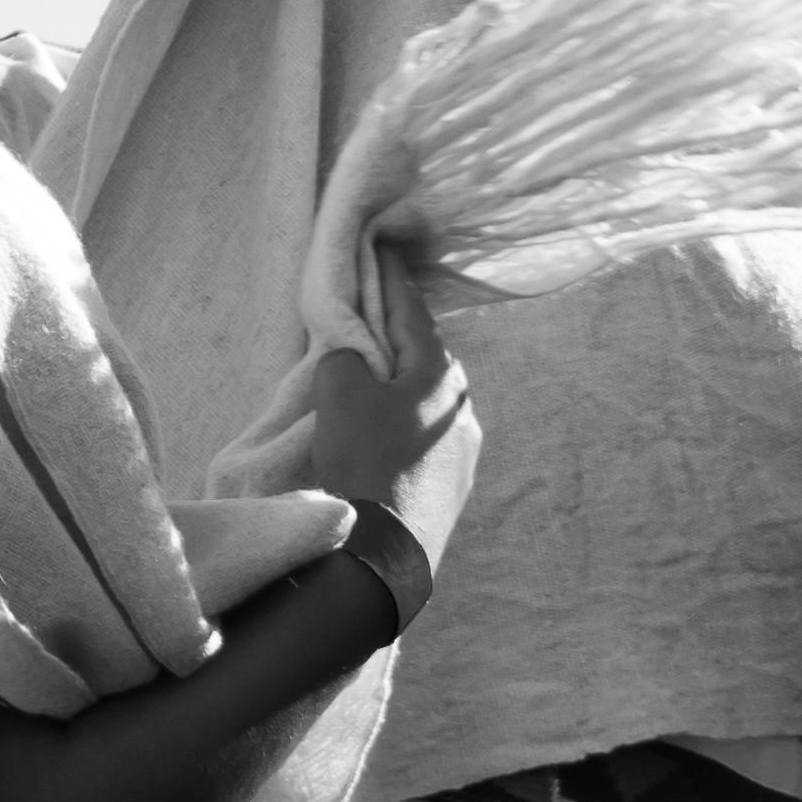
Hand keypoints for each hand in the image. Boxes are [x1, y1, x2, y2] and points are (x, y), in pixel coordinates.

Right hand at [299, 269, 478, 572]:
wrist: (381, 556)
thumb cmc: (362, 462)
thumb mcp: (338, 394)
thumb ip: (343, 358)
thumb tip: (352, 360)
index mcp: (441, 375)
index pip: (411, 311)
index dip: (390, 277)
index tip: (382, 245)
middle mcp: (462, 408)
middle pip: (423, 358)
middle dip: (397, 337)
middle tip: (369, 318)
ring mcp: (463, 452)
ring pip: (425, 403)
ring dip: (400, 389)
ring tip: (370, 386)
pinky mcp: (453, 490)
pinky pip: (423, 441)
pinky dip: (402, 428)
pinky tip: (381, 440)